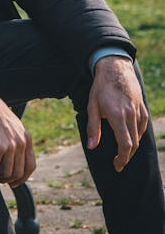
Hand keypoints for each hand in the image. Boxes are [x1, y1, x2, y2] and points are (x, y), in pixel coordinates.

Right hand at [0, 74, 35, 186]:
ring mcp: (12, 143)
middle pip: (18, 173)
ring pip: (8, 173)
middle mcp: (22, 141)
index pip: (30, 166)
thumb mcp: (11, 126)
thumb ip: (16, 142)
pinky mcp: (0, 145)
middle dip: (7, 179)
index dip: (22, 178)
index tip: (13, 182)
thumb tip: (14, 164)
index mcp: (26, 137)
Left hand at [87, 56, 147, 171]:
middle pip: (134, 143)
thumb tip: (91, 146)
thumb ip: (93, 127)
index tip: (117, 166)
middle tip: (118, 163)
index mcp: (118, 116)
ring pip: (139, 136)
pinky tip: (131, 138)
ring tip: (123, 153)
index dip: (122, 158)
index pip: (125, 144)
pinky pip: (142, 126)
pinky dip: (138, 135)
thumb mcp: (92, 105)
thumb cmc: (101, 87)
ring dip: (132, 147)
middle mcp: (131, 114)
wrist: (115, 67)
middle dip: (126, 156)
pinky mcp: (142, 107)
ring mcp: (139, 110)